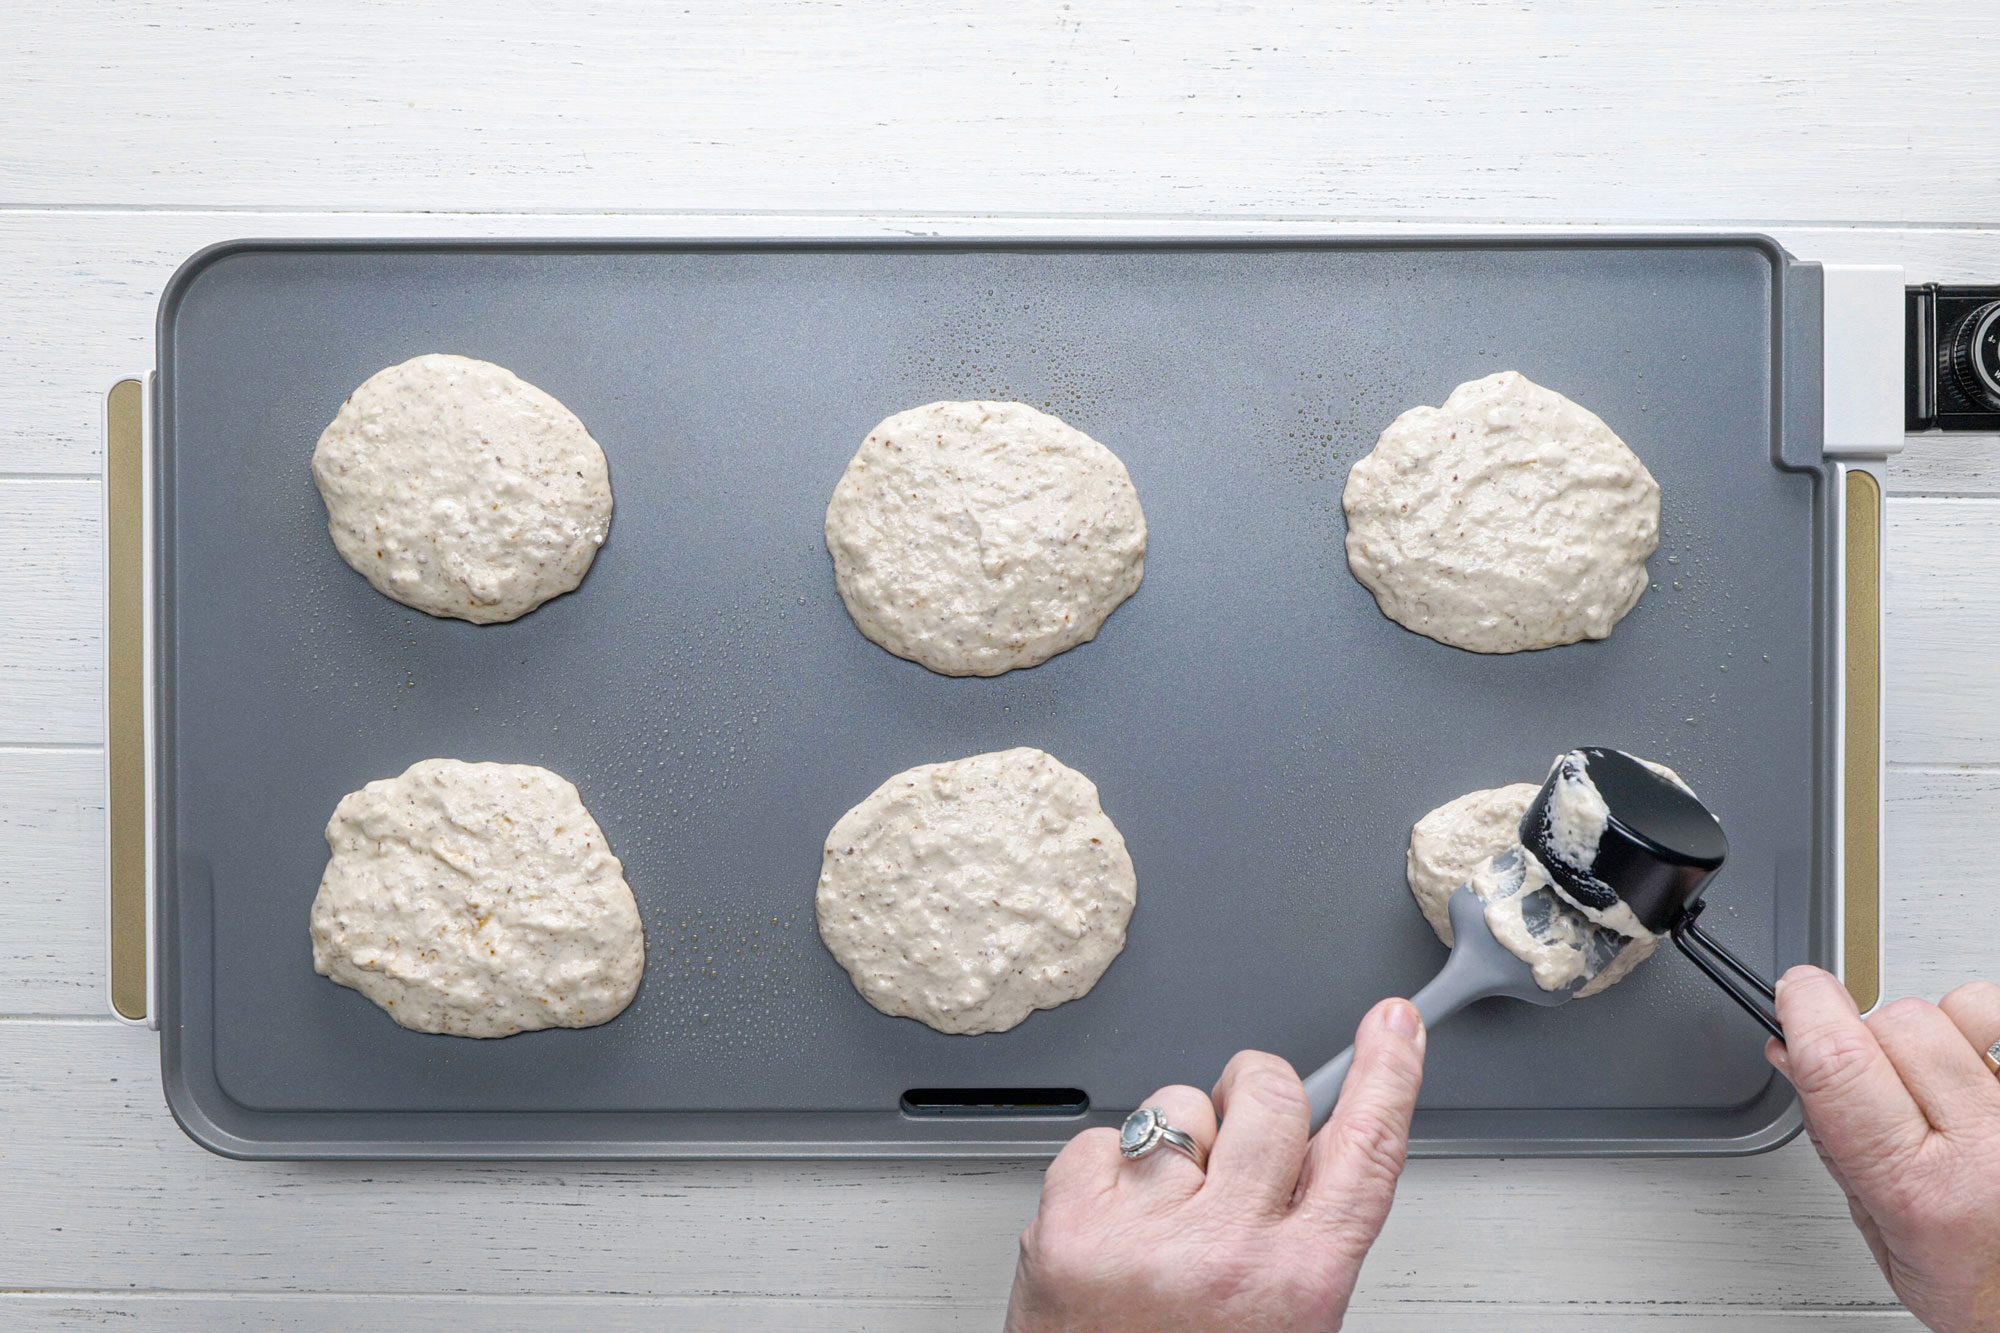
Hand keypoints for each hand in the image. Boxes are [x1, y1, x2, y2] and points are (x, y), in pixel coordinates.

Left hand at [1006, 999, 1426, 1331]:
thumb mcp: (1287, 1321)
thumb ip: (1305, 1232)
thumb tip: (1312, 1138)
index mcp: (1297, 1283)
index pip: (1365, 1150)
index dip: (1387, 1074)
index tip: (1392, 1023)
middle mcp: (1224, 1251)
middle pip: (1269, 1094)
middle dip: (1256, 1096)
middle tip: (1238, 1139)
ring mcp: (1141, 1234)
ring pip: (1177, 1103)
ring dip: (1178, 1141)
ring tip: (1164, 1215)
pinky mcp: (1067, 1225)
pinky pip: (1101, 1138)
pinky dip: (1105, 1172)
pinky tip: (1112, 1229)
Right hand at [1769, 966, 1999, 1331]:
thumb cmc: (1973, 1281)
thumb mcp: (1876, 1227)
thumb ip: (1834, 1138)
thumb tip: (1794, 1054)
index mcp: (1919, 1190)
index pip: (1842, 1065)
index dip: (1806, 1011)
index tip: (1794, 996)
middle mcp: (1985, 1148)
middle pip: (1897, 1024)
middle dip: (1868, 1037)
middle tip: (1874, 1078)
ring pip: (1959, 1008)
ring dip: (1931, 1033)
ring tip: (1935, 1079)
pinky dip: (1980, 1028)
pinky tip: (1974, 1067)